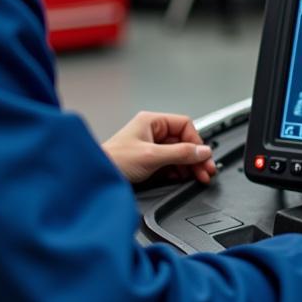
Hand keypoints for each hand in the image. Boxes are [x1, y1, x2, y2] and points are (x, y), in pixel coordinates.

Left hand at [101, 111, 216, 184]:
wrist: (95, 178)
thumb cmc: (113, 161)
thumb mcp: (152, 156)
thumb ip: (180, 153)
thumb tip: (203, 151)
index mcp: (151, 122)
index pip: (184, 125)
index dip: (196, 141)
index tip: (204, 156)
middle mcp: (151, 132)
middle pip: (183, 141)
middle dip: (195, 157)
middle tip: (206, 170)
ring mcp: (149, 147)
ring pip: (177, 154)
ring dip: (188, 166)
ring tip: (198, 177)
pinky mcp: (147, 162)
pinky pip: (169, 164)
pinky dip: (178, 172)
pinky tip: (182, 179)